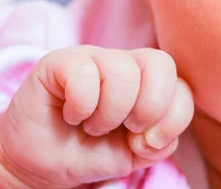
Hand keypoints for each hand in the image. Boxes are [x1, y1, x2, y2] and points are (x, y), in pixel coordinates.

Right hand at [0, 46, 193, 188]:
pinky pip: (84, 73)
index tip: (145, 143)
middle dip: (149, 107)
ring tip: (92, 126)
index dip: (172, 119)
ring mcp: (92, 57)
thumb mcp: (133, 154)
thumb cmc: (89, 152)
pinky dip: (82, 106)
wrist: (39, 163)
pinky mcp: (59, 60)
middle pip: (161, 63)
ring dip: (110, 113)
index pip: (182, 85)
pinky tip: (71, 115)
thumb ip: (159, 142)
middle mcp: (123, 63)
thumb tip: (157, 133)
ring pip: (123, 71)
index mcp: (148, 82)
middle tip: (126, 128)